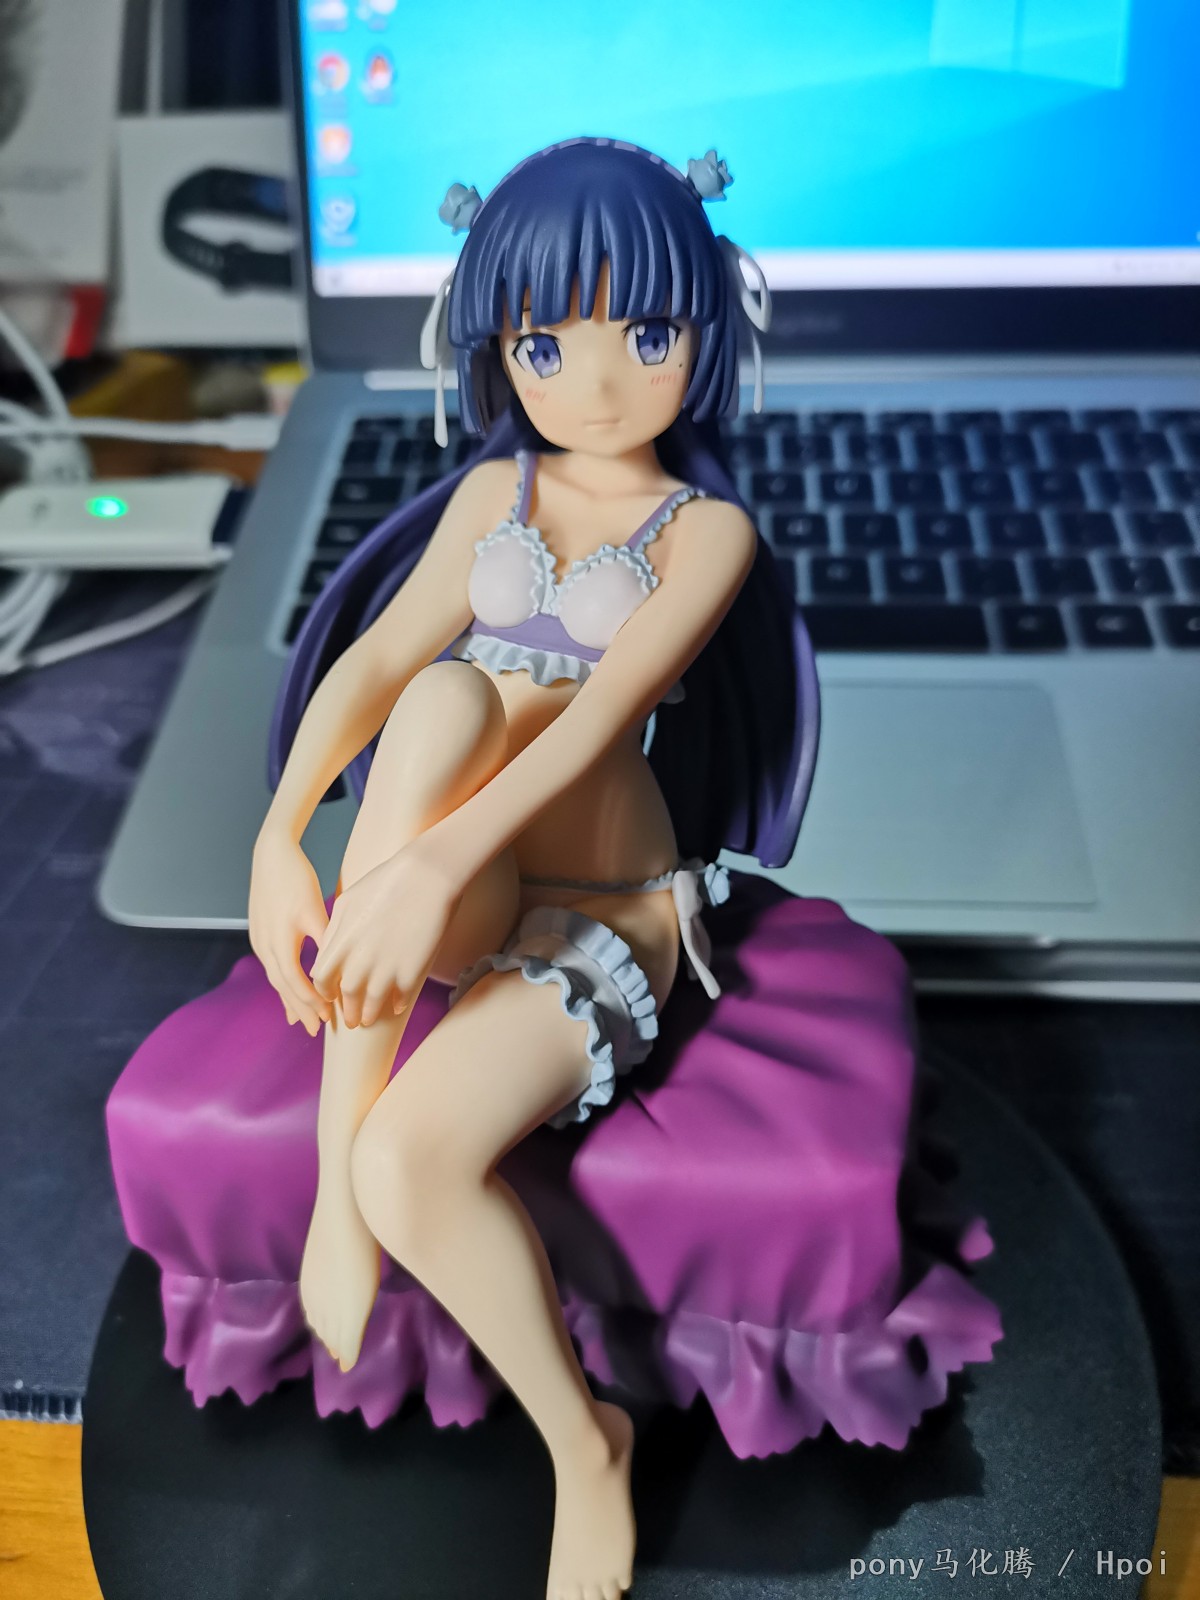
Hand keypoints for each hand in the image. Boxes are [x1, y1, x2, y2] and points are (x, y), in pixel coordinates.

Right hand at [248, 828, 331, 1035]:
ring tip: (300, 1020)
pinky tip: (288, 990)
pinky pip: (271, 967)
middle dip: (301, 1009)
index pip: (296, 983)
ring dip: (289, 1000)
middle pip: (283, 987)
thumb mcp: (315, 910)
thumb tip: (342, 969)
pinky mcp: (259, 933)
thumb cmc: (297, 879)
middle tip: (316, 1031)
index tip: (330, 1016)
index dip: (313, 1002)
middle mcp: (265, 946)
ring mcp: (259, 941)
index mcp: (280, 942)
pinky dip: (281, 983)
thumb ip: (326, 940)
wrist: (271, 854)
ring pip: (275, 979)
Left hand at [311, 838, 464, 1028]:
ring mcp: (386, 967)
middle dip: (347, 1013)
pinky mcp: (411, 971)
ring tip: (369, 1019)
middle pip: (346, 997)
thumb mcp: (348, 900)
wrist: (427, 874)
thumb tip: (327, 949)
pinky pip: (401, 998)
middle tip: (351, 1021)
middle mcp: (359, 959)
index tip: (332, 996)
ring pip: (371, 1005)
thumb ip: (334, 929)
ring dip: (369, 1015)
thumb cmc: (387, 881)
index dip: (325, 991)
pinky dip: (397, 1005)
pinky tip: (397, 1006)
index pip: (321, 978)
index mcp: (341, 941)